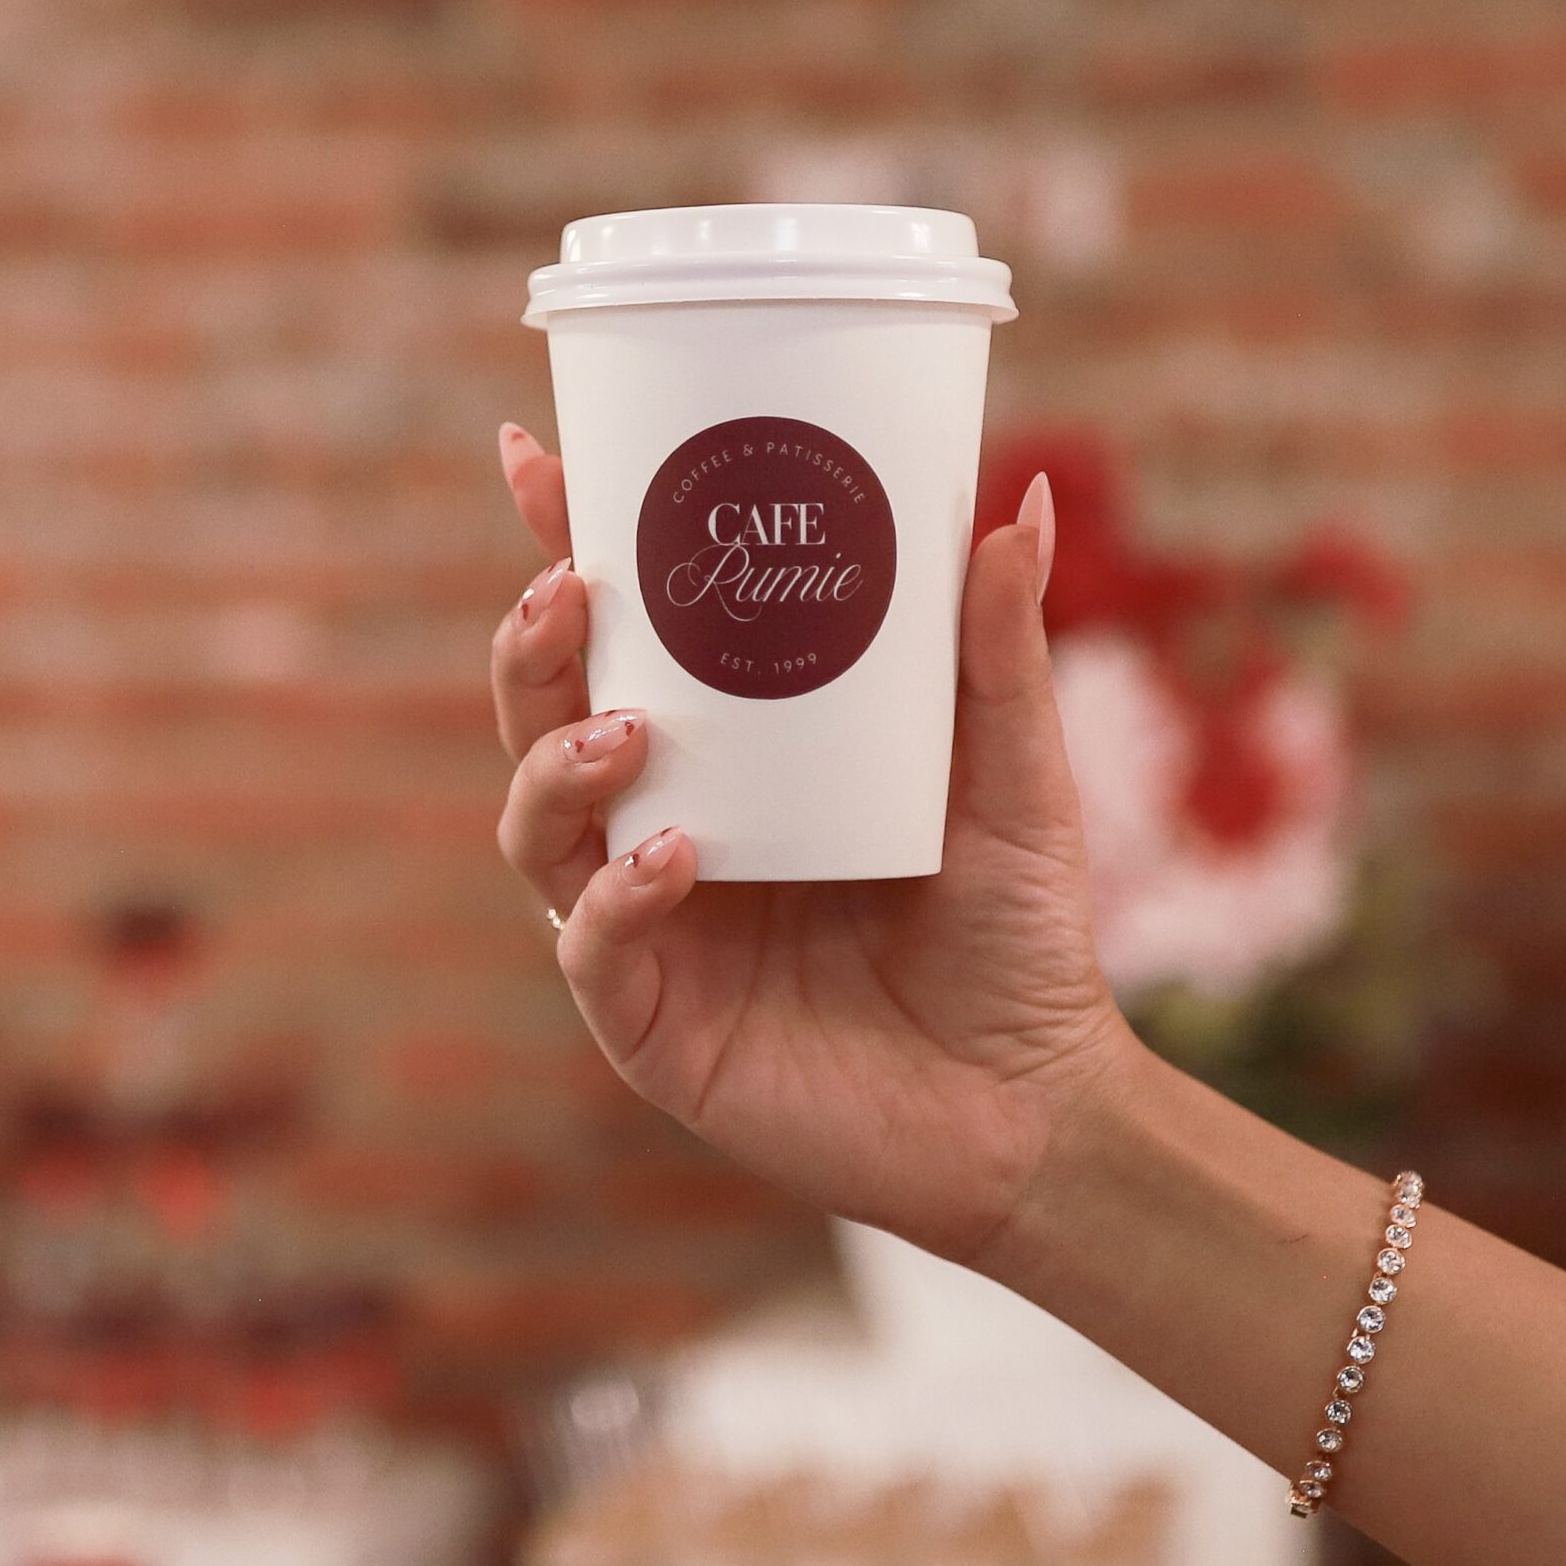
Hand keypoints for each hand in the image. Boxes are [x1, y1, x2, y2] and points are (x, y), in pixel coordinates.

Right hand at [492, 427, 1124, 1263]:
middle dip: (530, 649)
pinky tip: (674, 857)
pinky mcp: (657, 1029)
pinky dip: (620, 899)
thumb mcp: (1009, 773)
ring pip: (539, 830)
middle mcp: (664, 830)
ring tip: (626, 728)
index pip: (620, 641)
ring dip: (556, 764)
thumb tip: (1029, 504)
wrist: (1036, 1105)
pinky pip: (596, 955)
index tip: (536, 460)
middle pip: (542, 722)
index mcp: (728, 758)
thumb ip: (999, 652)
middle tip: (569, 589)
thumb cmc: (1016, 932)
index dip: (565, 550)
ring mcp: (651, 930)